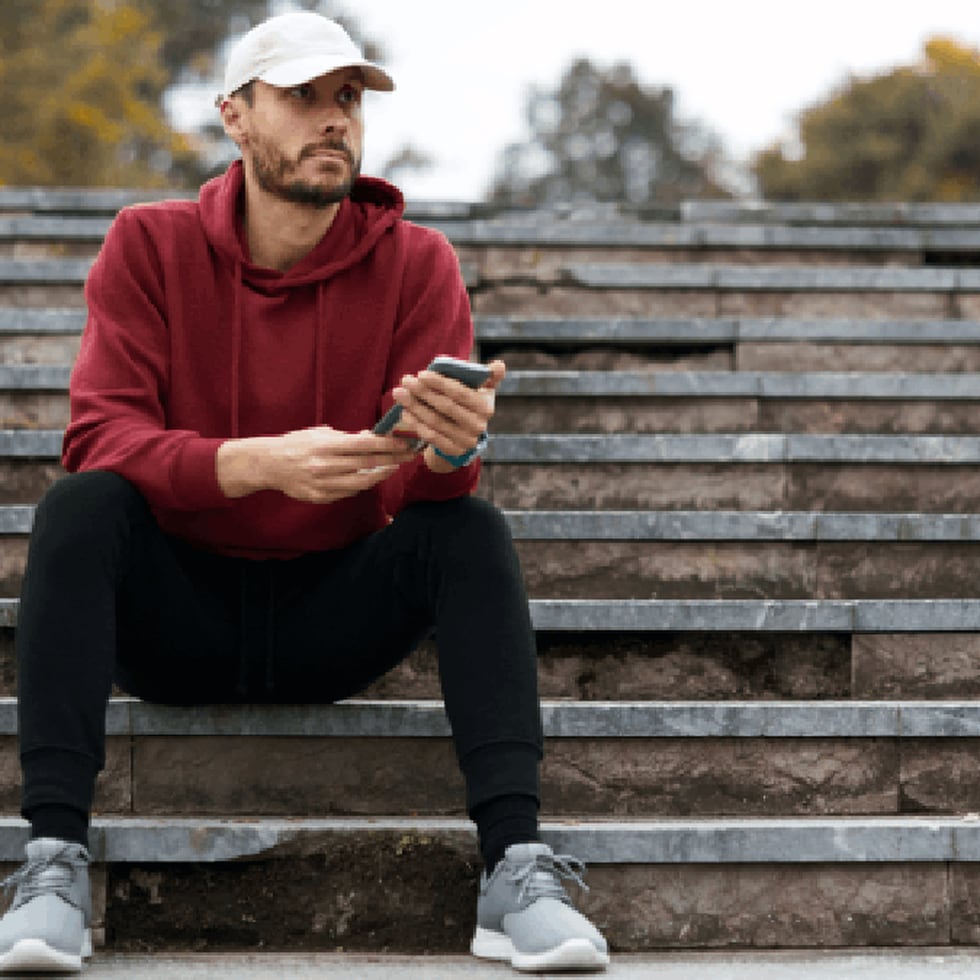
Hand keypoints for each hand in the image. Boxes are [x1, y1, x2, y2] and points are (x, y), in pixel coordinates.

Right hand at [217, 426, 418, 502]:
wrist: (268, 464)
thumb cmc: (297, 444)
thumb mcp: (320, 434)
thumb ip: (346, 438)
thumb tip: (372, 437)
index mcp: (326, 446)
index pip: (364, 444)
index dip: (388, 444)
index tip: (405, 442)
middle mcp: (326, 466)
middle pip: (368, 464)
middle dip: (392, 459)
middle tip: (408, 454)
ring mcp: (323, 484)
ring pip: (361, 483)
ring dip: (380, 475)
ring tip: (392, 467)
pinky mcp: (320, 497)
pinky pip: (347, 493)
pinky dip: (361, 485)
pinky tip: (370, 478)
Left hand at [392, 359, 503, 466]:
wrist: (463, 435)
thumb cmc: (468, 405)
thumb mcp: (481, 390)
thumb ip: (488, 376)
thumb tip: (499, 365)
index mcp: (486, 407)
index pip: (460, 393)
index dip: (440, 383)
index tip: (421, 374)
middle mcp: (478, 426)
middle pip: (445, 406)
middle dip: (423, 392)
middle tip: (405, 381)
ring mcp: (465, 441)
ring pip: (435, 421)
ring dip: (415, 406)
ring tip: (399, 394)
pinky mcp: (453, 451)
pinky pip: (431, 437)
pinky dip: (416, 424)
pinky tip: (405, 412)